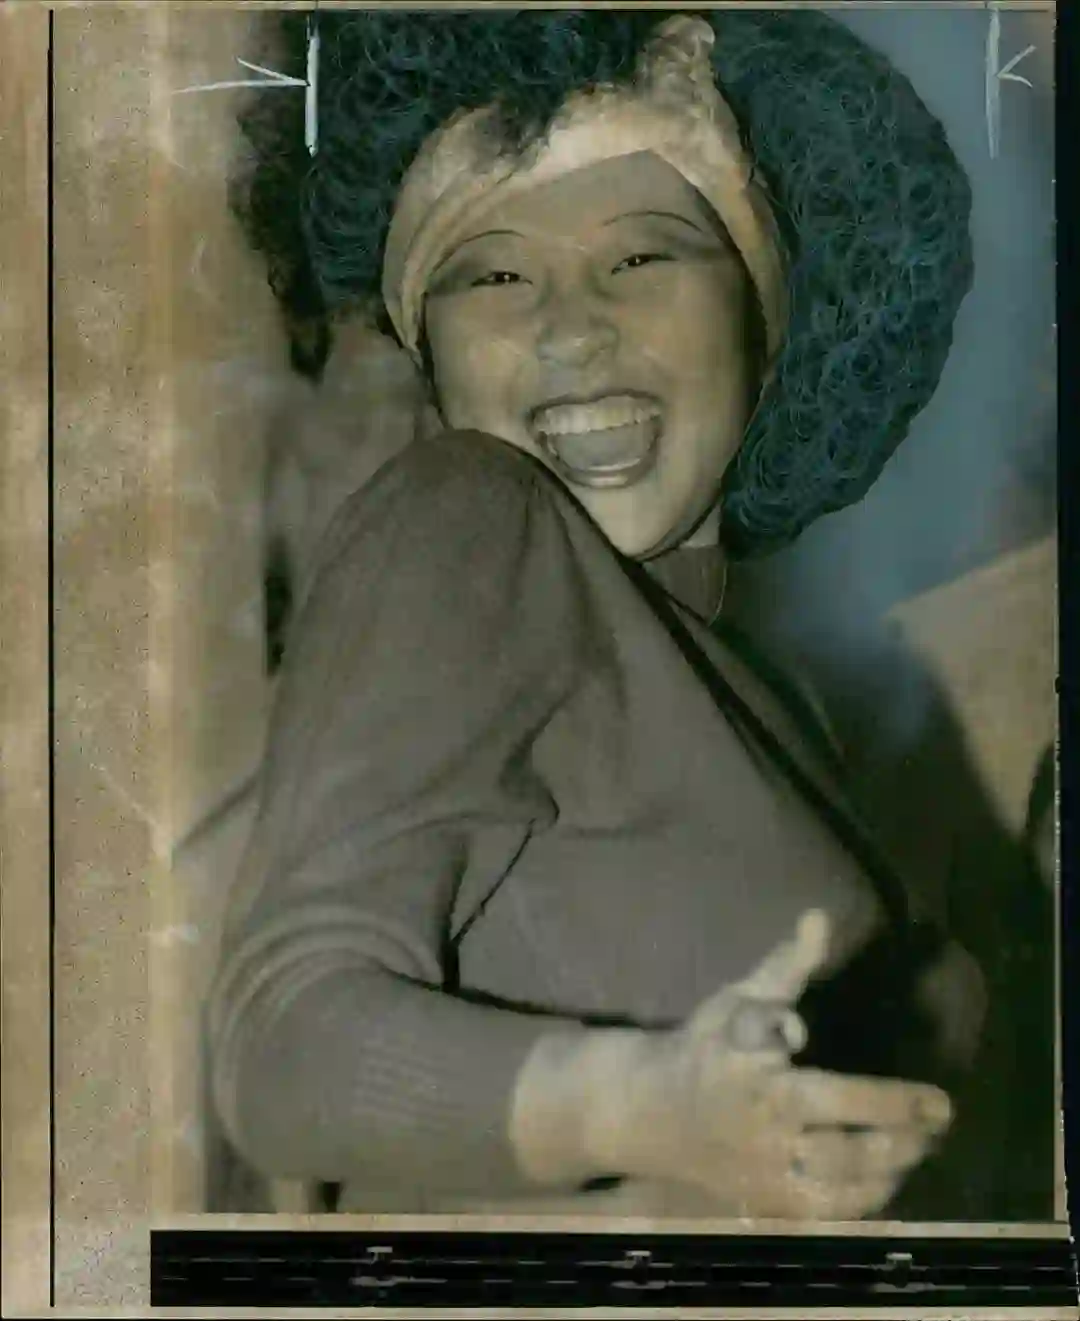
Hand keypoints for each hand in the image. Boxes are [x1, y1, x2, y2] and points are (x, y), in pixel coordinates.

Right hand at [591, 911, 953, 1218]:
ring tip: (925, 1143)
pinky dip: (867, 1199)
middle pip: (846, 1146)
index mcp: (755, 1075)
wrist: (649, 1111)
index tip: (934, 1099)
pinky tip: (890, 1176)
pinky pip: (827, 1212)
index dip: (886, 1098)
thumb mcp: (738, 997)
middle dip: (901, 1133)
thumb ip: (787, 965)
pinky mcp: (767, 1204)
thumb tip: (820, 917)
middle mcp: (763, 1130)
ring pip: (843, 1186)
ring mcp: (765, 1175)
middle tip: (940, 1115)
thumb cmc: (705, 1046)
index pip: (831, 1091)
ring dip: (894, 1167)